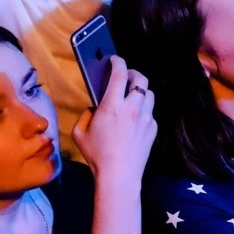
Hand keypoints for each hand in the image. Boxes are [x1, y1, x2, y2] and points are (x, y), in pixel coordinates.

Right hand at [72, 56, 156, 188]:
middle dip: (133, 73)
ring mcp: (146, 118)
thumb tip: (95, 108)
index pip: (119, 74)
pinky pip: (150, 112)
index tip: (114, 59)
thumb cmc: (97, 154)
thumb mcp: (80, 133)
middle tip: (125, 76)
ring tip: (131, 95)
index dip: (117, 62)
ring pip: (149, 94)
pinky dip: (143, 109)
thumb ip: (86, 115)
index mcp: (112, 106)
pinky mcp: (153, 128)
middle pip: (141, 79)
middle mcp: (133, 108)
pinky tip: (135, 118)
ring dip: (140, 90)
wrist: (120, 174)